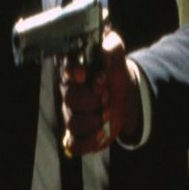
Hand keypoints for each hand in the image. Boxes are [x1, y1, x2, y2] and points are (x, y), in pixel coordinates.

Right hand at [60, 30, 139, 155]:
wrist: (124, 96)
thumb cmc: (113, 74)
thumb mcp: (116, 55)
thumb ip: (110, 46)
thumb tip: (104, 46)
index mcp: (73, 73)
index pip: (64, 71)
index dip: (73, 73)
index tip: (85, 74)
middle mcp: (68, 95)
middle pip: (70, 99)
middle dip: (93, 99)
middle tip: (106, 95)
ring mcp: (71, 116)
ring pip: (74, 123)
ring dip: (96, 120)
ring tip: (109, 112)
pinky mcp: (77, 135)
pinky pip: (74, 144)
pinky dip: (89, 141)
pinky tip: (101, 132)